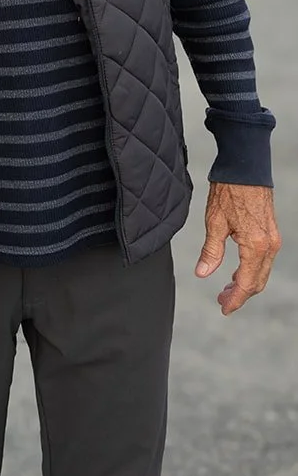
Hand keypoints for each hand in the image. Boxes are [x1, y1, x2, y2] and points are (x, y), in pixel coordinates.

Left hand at [195, 182, 280, 314]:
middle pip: (257, 281)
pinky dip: (251, 270)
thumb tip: (203, 274)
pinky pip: (263, 260)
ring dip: (245, 283)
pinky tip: (236, 271)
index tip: (223, 309)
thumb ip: (211, 251)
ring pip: (261, 272)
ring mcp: (272, 239)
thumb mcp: (214, 222)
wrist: (245, 167)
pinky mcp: (270, 232)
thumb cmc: (229, 191)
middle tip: (222, 301)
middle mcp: (269, 246)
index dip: (235, 299)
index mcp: (255, 246)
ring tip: (226, 289)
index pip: (246, 283)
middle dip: (240, 294)